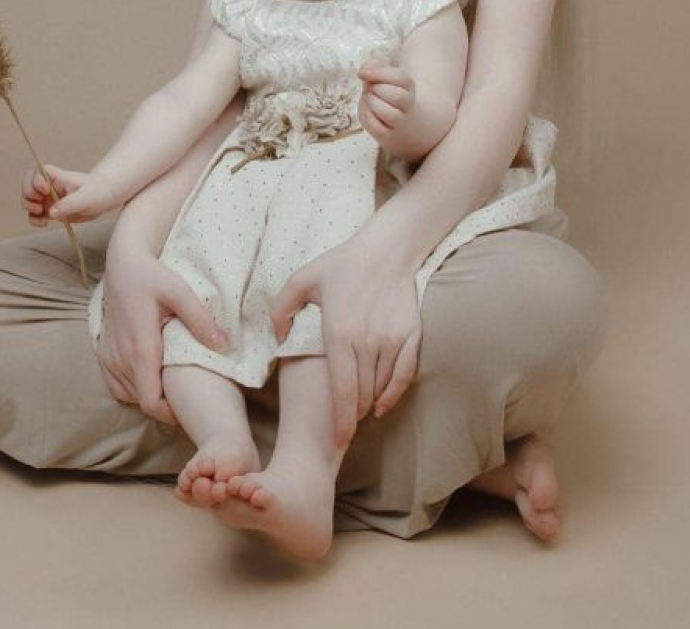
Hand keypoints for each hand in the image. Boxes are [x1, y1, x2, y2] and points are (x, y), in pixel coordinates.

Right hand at [21, 165, 122, 225]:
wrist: (104, 198)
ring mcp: (48, 198)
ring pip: (28, 200)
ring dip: (29, 208)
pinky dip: (34, 220)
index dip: (36, 181)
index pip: (37, 172)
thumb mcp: (86, 197)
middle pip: (27, 185)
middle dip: (28, 196)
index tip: (45, 190)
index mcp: (57, 177)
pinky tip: (44, 223)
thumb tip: (51, 212)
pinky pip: (34, 215)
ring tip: (42, 216)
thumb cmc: (98, 191)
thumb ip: (69, 204)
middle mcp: (49, 186)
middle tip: (39, 206)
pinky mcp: (50, 210)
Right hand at [97, 245, 227, 423]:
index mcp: (141, 347)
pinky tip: (150, 373)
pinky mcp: (103, 353)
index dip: (170, 413)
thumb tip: (224, 345)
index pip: (151, 401)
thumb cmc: (152, 275)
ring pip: (129, 395)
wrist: (122, 263)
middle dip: (165, 404)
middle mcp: (121, 357)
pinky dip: (133, 387)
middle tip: (187, 393)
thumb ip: (201, 320)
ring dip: (149, 395)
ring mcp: (109, 357)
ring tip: (172, 382)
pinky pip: (117, 386)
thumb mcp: (180, 292)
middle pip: (142, 401)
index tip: (188, 407)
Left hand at [269, 230, 421, 446]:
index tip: (338, 441)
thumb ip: (281, 310)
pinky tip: (383, 405)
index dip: (340, 420)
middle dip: (352, 415)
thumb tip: (277, 339)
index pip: (341, 390)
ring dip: (370, 404)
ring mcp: (391, 339)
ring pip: (381, 387)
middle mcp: (367, 341)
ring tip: (358, 411)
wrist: (387, 249)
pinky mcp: (411, 336)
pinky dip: (394, 394)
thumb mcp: (301, 280)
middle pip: (361, 394)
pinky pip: (404, 375)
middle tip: (342, 426)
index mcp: (339, 332)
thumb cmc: (342, 264)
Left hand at [357, 61, 415, 145]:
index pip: (400, 78)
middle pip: (399, 97)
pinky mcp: (387, 134)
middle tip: (369, 88)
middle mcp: (407, 104)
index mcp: (407, 86)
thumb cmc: (383, 92)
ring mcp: (399, 121)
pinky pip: (378, 128)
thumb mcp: (381, 75)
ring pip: (391, 115)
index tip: (362, 74)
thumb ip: (373, 66)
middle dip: (378, 90)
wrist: (394, 120)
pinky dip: (368, 118)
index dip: (379, 73)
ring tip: (368, 99)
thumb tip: (363, 72)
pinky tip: (366, 111)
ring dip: (374, 104)